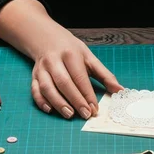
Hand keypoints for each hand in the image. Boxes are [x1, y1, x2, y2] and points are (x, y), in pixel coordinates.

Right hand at [0, 0, 122, 118]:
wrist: (46, 38)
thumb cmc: (71, 50)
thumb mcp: (90, 58)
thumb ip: (105, 75)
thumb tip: (120, 90)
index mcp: (70, 54)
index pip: (80, 77)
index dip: (87, 94)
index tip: (94, 109)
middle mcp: (54, 61)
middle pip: (64, 83)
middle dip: (75, 100)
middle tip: (85, 114)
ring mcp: (41, 69)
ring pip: (47, 87)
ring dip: (58, 103)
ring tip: (69, 115)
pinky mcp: (33, 76)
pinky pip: (35, 90)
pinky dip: (41, 101)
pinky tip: (50, 110)